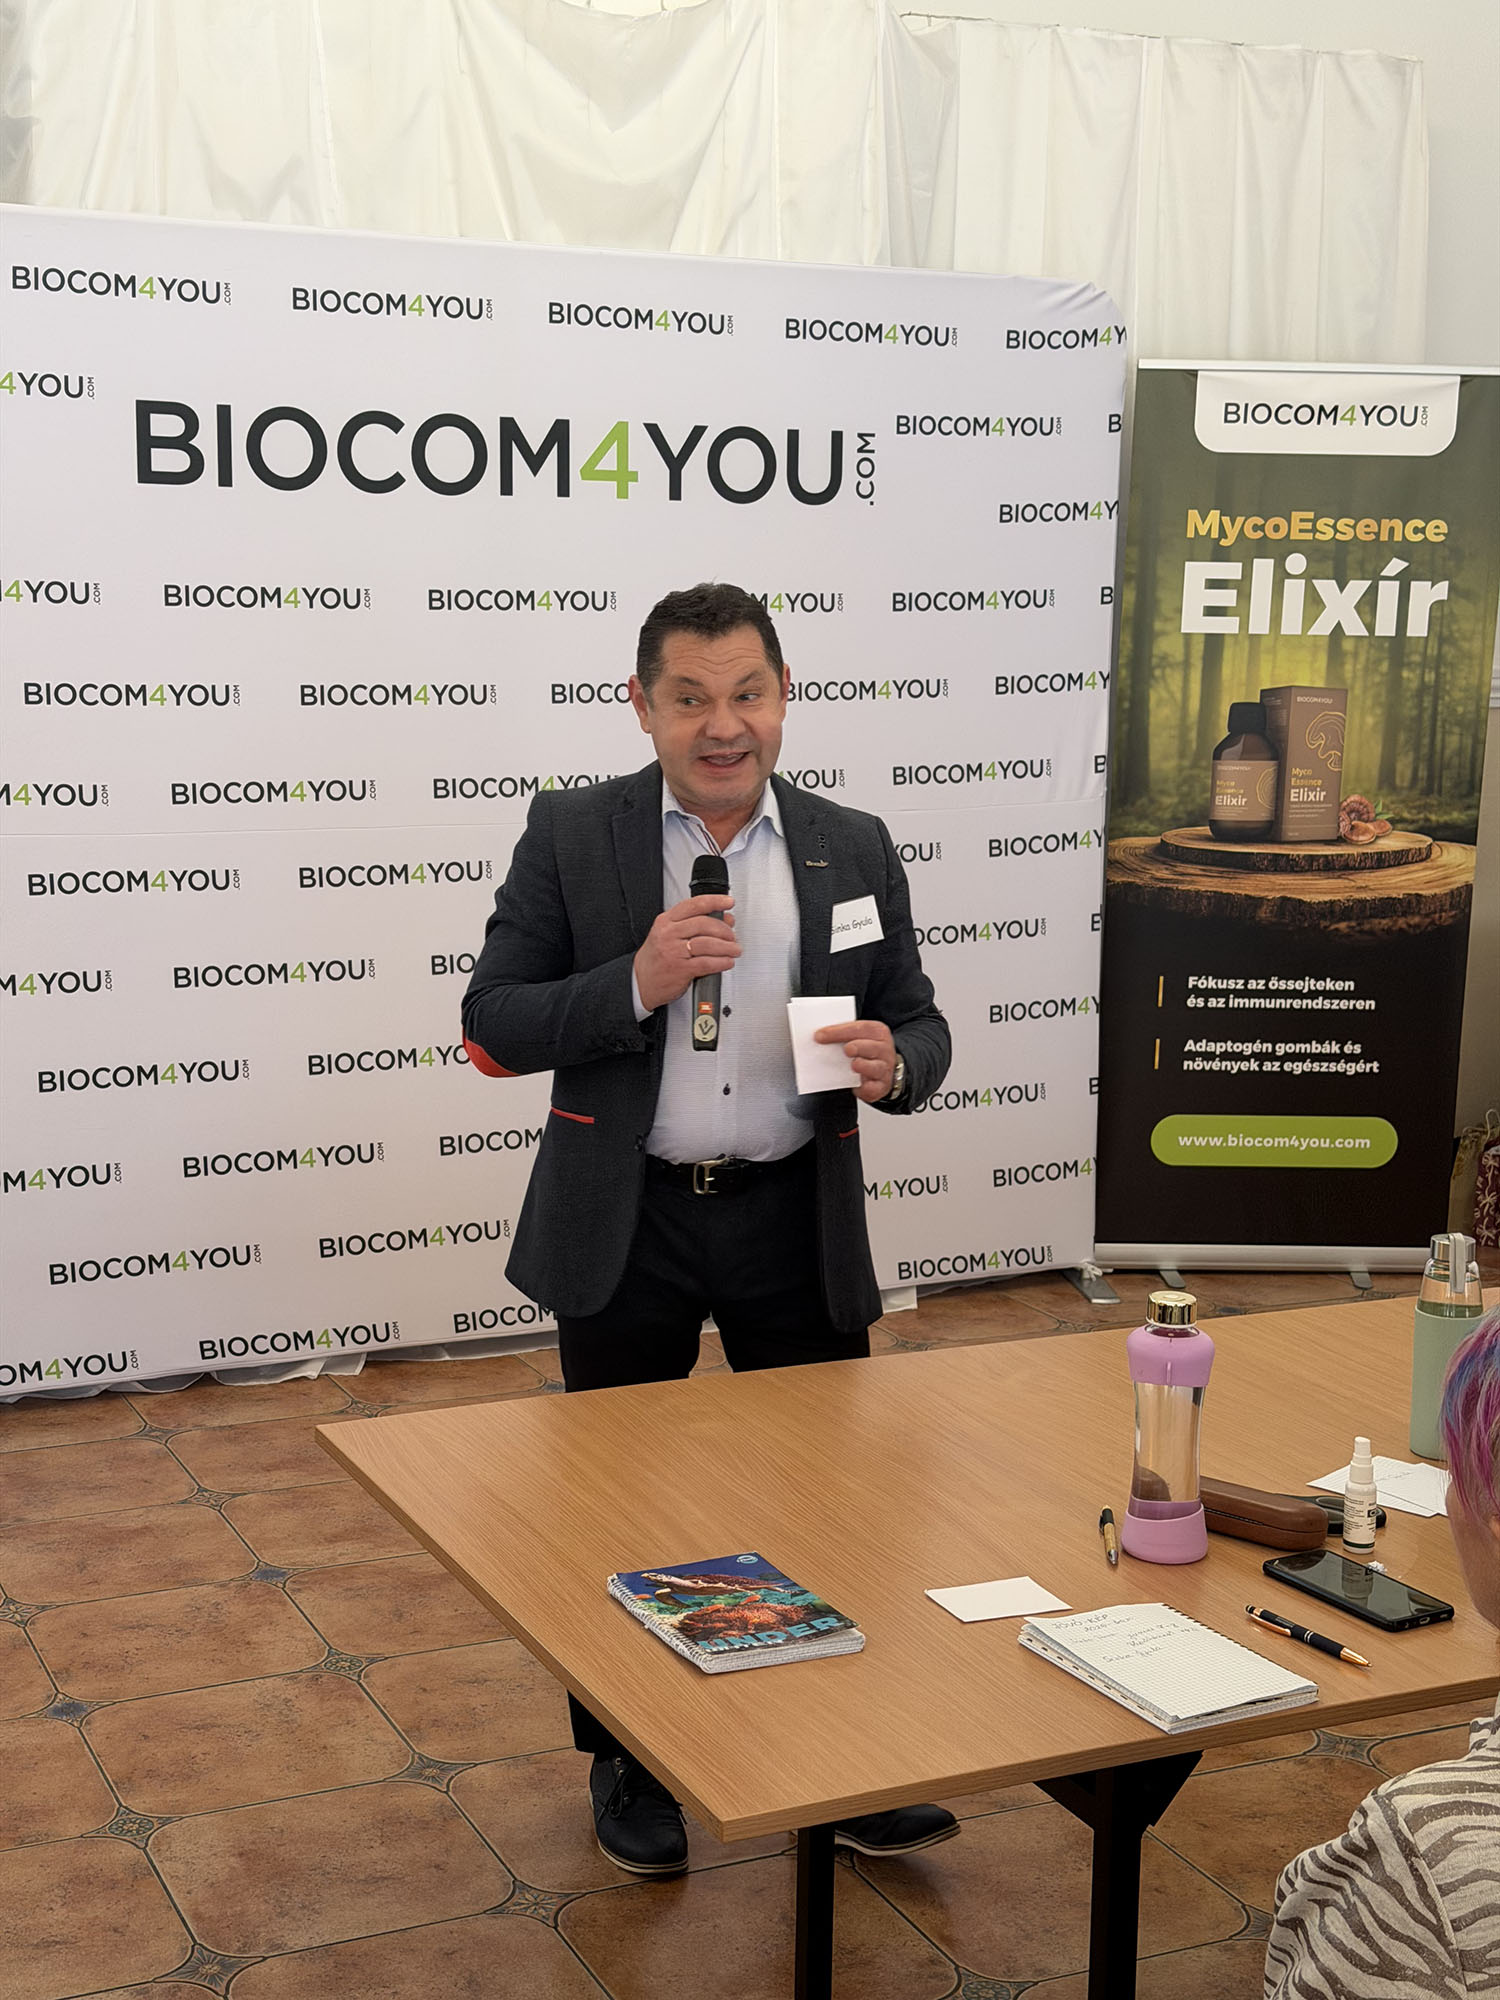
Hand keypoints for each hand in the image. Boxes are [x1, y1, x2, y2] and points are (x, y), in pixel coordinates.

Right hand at [634, 894, 739, 1010]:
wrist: (640, 982)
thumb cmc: (656, 958)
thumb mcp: (669, 935)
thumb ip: (695, 925)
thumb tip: (725, 920)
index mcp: (666, 921)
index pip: (694, 905)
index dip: (715, 901)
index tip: (729, 902)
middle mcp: (669, 934)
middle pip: (704, 924)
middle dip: (724, 930)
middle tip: (732, 936)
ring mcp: (674, 951)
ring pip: (708, 943)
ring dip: (727, 947)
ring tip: (734, 950)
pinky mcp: (680, 969)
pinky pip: (706, 963)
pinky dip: (721, 962)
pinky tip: (727, 962)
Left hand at [812, 1018, 895, 1103]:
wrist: (881, 1068)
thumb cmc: (865, 1050)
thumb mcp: (857, 1037)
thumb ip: (841, 1036)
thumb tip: (818, 1037)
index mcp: (876, 1032)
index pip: (859, 1028)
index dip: (839, 1031)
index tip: (820, 1036)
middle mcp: (883, 1049)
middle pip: (871, 1047)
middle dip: (858, 1047)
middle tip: (846, 1049)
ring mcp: (884, 1068)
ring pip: (876, 1067)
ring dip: (864, 1066)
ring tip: (854, 1065)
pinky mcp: (881, 1086)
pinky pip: (874, 1087)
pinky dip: (866, 1088)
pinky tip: (858, 1086)